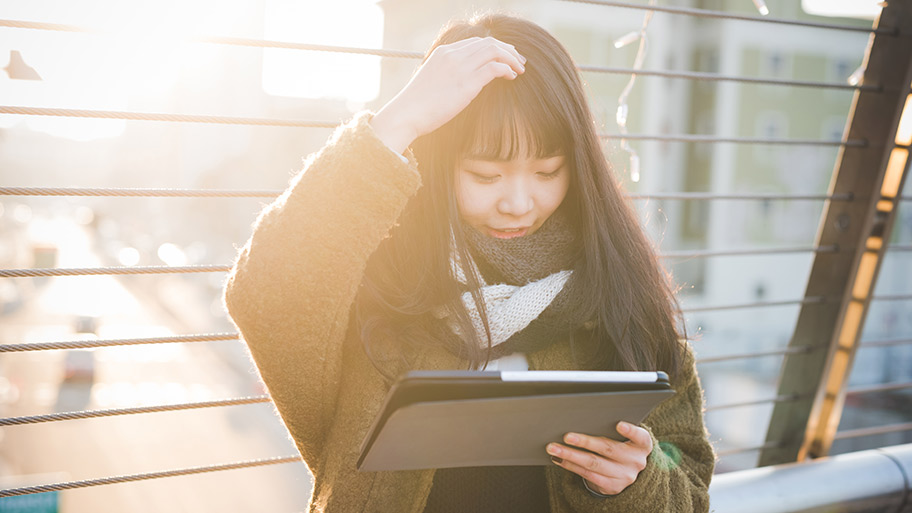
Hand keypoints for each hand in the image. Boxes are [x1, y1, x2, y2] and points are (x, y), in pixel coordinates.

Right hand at [370, 36, 525, 153]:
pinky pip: (494, 67)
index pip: (476, 41)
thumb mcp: (432, 82)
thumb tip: (460, 84)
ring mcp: (460, 67)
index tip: (506, 56)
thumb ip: (447, 76)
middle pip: (489, 42)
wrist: (405, 115)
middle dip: (508, 50)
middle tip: (519, 61)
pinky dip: (507, 69)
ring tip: (520, 69)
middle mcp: (453, 55)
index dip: (495, 47)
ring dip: (511, 58)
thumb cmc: (416, 106)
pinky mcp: (466, 83)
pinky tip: (512, 77)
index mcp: (443, 52)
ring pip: (495, 51)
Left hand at [546, 421, 652, 495]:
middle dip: (585, 442)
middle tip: (567, 436)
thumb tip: (581, 416)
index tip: (619, 424)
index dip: (630, 431)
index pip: (640, 437)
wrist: (626, 471)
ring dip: (571, 455)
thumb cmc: (621, 444)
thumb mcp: (624, 437)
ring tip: (554, 448)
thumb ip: (611, 427)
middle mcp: (636, 461)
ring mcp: (624, 476)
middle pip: (608, 449)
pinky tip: (559, 459)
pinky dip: (571, 465)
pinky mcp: (612, 486)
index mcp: (642, 445)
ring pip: (594, 464)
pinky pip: (587, 475)